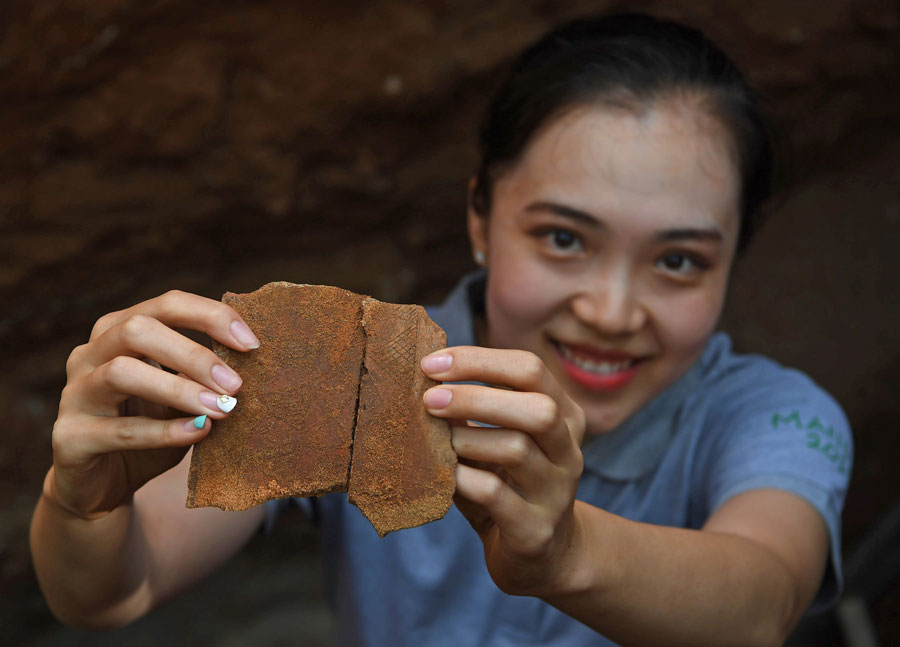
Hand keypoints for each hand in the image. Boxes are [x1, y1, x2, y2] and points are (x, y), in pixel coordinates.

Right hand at [47, 290, 259, 519]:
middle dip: (194, 354)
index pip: (166, 305)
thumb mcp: (182, 395)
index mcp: (119, 331)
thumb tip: (252, 358)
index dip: (211, 317)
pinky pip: (118, 430)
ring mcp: (75, 394)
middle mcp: (90, 353)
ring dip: (179, 389)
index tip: (252, 343)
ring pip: (121, 372)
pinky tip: (198, 433)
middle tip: (236, 384)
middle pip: (139, 329)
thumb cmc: (151, 427)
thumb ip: (205, 375)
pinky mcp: (70, 438)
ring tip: (221, 409)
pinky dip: (163, 431)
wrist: (103, 484)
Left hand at [421, 346, 585, 596]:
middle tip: (429, 399)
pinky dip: (463, 478)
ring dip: (467, 439)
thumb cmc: (508, 482)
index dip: (479, 361)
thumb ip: (473, 411)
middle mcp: (568, 450)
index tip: (431, 363)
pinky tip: (445, 475)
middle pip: (537, 408)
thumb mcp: (497, 439)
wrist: (541, 554)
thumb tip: (424, 376)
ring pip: (517, 448)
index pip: (529, 370)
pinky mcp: (535, 529)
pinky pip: (497, 495)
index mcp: (564, 416)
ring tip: (438, 441)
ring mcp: (556, 492)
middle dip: (476, 398)